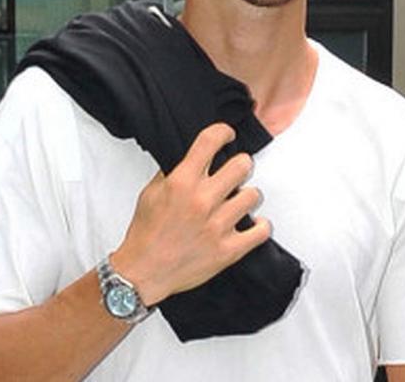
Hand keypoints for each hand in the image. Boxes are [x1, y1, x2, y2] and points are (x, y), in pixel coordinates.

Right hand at [110, 123, 270, 306]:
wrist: (143, 272)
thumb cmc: (146, 234)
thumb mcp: (151, 193)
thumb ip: (173, 172)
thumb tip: (195, 157)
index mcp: (181, 182)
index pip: (210, 141)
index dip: (224, 132)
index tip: (228, 135)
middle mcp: (202, 200)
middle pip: (242, 164)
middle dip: (240, 165)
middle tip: (235, 172)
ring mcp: (217, 226)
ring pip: (254, 195)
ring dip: (247, 197)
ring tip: (238, 202)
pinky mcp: (228, 250)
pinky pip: (261, 230)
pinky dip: (260, 226)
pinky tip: (252, 223)